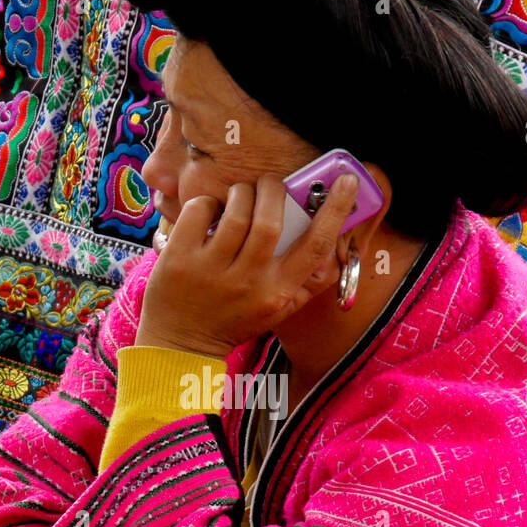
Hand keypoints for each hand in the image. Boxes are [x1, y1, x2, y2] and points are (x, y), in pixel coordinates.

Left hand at [135, 172, 358, 356]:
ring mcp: (211, 270)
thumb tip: (336, 249)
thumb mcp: (278, 309)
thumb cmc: (235, 321)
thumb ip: (308, 282)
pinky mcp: (179, 259)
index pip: (316, 246)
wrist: (182, 345)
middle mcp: (248, 281)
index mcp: (278, 291)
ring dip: (242, 192)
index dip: (335, 210)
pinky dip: (207, 202)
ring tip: (239, 197)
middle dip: (273, 189)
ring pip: (237, 211)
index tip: (347, 181)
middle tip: (269, 185)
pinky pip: (200, 211)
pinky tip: (210, 211)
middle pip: (271, 218)